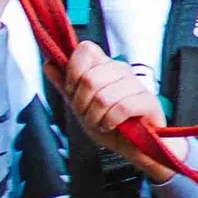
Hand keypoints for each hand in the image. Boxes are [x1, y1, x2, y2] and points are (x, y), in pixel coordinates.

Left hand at [58, 39, 163, 154]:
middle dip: (82, 104)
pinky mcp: (149, 102)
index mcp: (105, 66)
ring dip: (96, 117)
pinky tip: (112, 125)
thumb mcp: (81, 106)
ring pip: (104, 97)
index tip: (72, 91)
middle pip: (90, 78)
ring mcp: (137, 85)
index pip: (87, 49)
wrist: (133, 147)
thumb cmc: (110, 125)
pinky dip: (111, 122)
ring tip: (100, 123)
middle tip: (88, 114)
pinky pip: (122, 108)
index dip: (74, 71)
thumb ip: (65, 85)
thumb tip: (48, 64)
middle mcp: (122, 71)